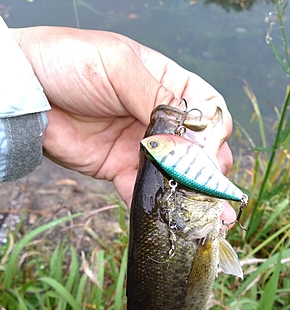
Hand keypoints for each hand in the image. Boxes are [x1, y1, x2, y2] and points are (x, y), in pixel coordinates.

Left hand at [11, 27, 233, 218]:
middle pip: (197, 145)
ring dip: (192, 194)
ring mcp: (140, 146)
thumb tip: (192, 132)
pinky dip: (156, 206)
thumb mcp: (118, 66)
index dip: (214, 129)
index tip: (210, 148)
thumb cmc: (68, 62)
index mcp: (165, 83)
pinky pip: (142, 192)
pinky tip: (171, 219)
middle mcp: (157, 118)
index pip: (207, 107)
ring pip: (176, 173)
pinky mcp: (119, 169)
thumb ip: (157, 97)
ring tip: (208, 215)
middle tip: (213, 187)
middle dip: (209, 167)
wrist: (26, 91)